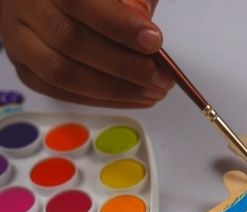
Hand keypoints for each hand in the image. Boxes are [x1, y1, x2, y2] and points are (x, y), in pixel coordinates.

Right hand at [0, 0, 172, 107]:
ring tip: (152, 92)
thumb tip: (147, 36)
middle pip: (71, 41)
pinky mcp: (26, 68)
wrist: (52, 2)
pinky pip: (60, 92)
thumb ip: (132, 2)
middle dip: (124, 65)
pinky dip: (100, 100)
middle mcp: (25, 8)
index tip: (154, 41)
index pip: (78, 2)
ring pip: (62, 73)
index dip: (118, 26)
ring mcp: (19, 41)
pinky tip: (132, 98)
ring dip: (115, 90)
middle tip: (161, 78)